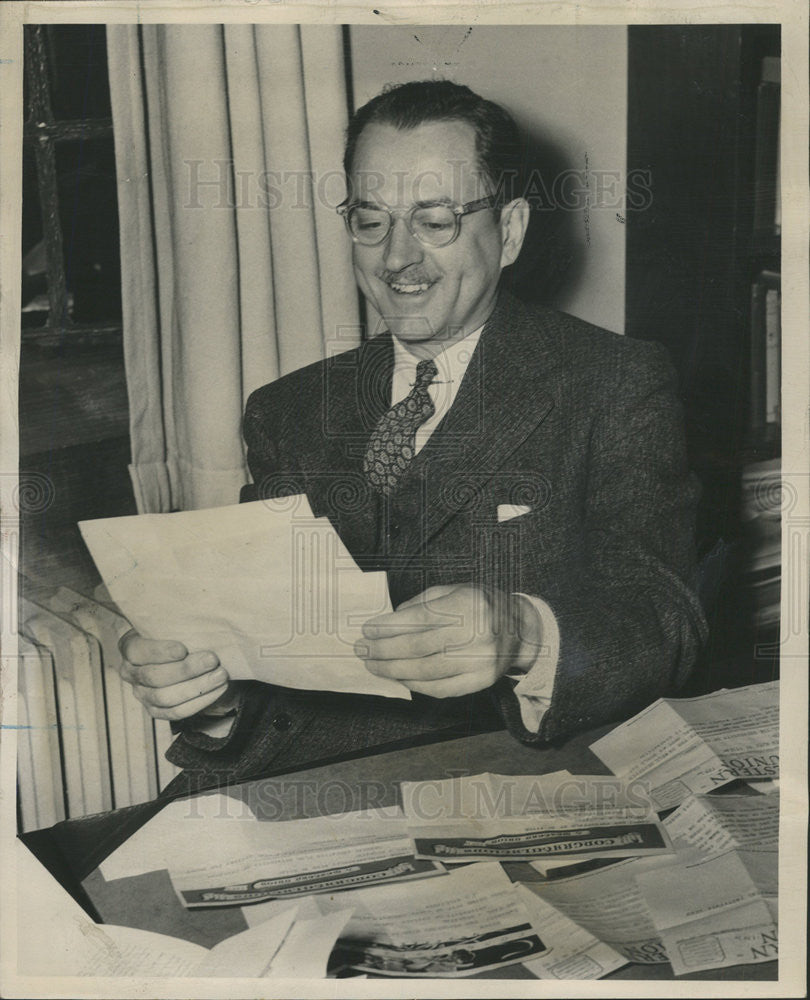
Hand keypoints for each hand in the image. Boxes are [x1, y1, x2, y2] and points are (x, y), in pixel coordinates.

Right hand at [118, 630, 230, 720]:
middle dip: (187, 669)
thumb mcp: (179, 625)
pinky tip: (218, 690)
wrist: (197, 659)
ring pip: (165, 697)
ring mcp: (143, 694)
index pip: (137, 651)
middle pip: (154, 676)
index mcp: (131, 647)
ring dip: (197, 687)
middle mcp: (131, 672)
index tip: (183, 649)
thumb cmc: (185, 636)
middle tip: (213, 659)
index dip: (159, 651)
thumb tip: (199, 612)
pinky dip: (199, 702)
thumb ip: (181, 622)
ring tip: (220, 675)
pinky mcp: (156, 711)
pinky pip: (176, 712)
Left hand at [355, 585, 541, 697]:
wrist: (520, 631)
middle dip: (384, 650)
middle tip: (362, 650)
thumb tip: (389, 621)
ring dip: (394, 670)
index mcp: (469, 606)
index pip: (420, 619)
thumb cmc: (482, 607)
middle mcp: (477, 635)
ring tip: (373, 665)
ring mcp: (480, 662)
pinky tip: (398, 677)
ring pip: (426, 671)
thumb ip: (423, 603)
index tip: (367, 630)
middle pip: (419, 647)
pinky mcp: (481, 682)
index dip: (389, 627)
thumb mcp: (455, 591)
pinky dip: (415, 684)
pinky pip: (440, 688)